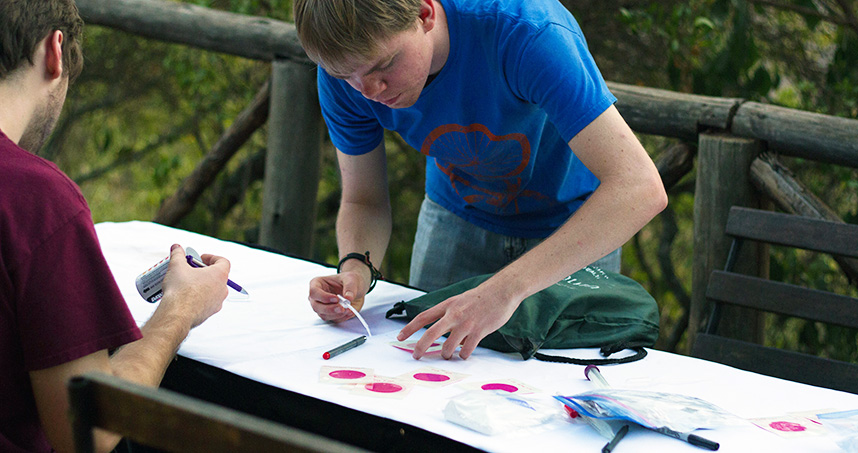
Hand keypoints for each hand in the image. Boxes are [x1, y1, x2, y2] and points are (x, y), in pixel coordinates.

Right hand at [160, 244, 229, 327]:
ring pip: (212, 290)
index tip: (200, 258)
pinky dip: (198, 297)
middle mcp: (223, 289)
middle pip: (217, 276)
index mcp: (220, 275)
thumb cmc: (180, 289)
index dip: (212, 257)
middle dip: (204, 271)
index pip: (223, 261)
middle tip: (190, 269)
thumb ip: (178, 254)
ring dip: (202, 285)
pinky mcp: (209, 313)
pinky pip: (206, 302)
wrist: (177, 314)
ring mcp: (217, 303)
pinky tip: (185, 297)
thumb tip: (176, 247)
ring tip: (186, 283)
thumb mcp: (177, 266)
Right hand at [308, 271, 366, 321]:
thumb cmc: (348, 280)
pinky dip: (342, 317)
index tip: (336, 298)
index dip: (323, 297)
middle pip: (316, 306)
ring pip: (324, 315)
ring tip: (349, 309)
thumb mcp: (351, 279)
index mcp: (317, 283)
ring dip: (337, 314)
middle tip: (342, 308)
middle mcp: (317, 297)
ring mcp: (322, 307)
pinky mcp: (330, 315)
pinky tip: (349, 312)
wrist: (356, 288)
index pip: (314, 292)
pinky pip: (333, 320)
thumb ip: (350, 288)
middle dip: (330, 309)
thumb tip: (348, 298)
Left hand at [396, 280, 520, 359]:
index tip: (400, 337)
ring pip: (449, 347)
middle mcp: (454, 314)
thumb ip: (450, 315)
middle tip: (415, 356)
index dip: (409, 328)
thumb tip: (443, 333)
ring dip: (446, 354)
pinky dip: (463, 355)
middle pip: (431, 334)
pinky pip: (466, 350)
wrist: (502, 291)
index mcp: (447, 305)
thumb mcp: (460, 301)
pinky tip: (465, 353)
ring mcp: (466, 324)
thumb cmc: (481, 297)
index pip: (423, 317)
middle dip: (420, 347)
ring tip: (448, 355)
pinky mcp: (479, 332)